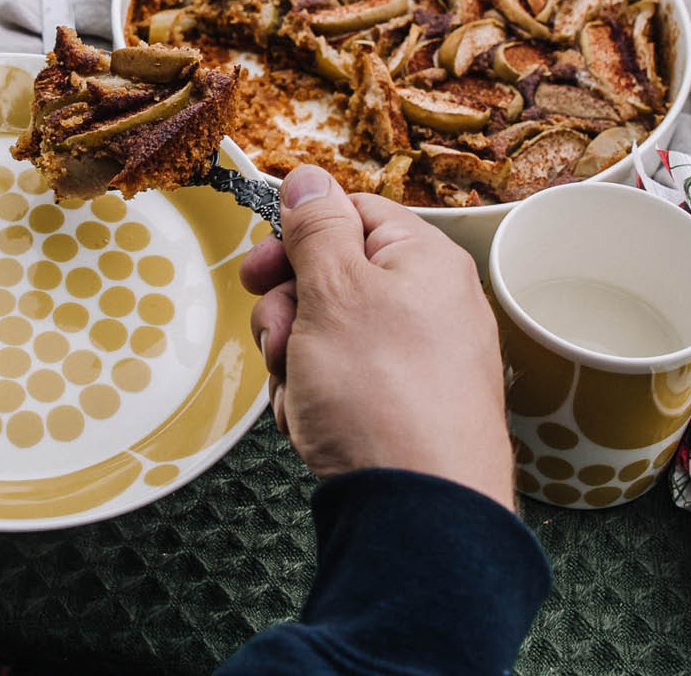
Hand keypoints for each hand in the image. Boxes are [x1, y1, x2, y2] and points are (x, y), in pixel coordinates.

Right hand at [241, 165, 513, 509]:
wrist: (419, 515)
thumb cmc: (380, 391)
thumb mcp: (336, 289)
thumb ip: (317, 227)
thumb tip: (309, 176)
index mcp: (425, 261)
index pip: (352, 216)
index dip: (299, 237)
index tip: (259, 269)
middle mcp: (431, 305)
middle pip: (335, 278)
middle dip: (291, 310)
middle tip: (280, 340)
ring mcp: (421, 361)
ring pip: (329, 335)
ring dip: (296, 359)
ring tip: (299, 392)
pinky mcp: (407, 409)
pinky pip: (344, 382)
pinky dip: (316, 397)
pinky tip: (312, 422)